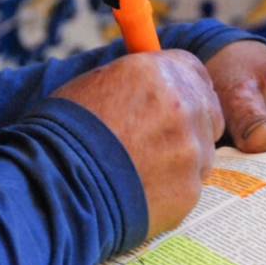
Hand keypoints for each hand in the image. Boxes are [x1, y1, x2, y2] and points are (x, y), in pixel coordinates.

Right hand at [51, 50, 223, 237]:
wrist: (56, 184)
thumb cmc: (64, 132)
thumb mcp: (96, 85)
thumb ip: (137, 82)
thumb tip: (149, 83)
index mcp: (159, 72)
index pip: (195, 71)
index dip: (186, 88)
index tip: (177, 104)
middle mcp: (183, 106)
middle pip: (209, 113)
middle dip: (191, 127)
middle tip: (159, 144)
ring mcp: (190, 150)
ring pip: (202, 154)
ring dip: (180, 162)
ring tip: (139, 172)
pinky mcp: (189, 189)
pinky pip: (189, 187)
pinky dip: (170, 192)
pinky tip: (139, 193)